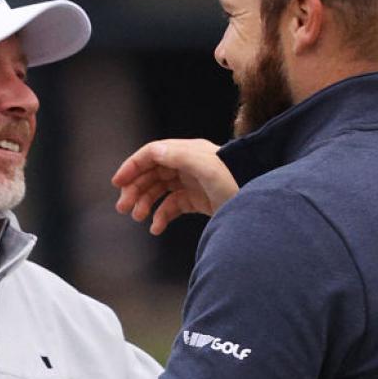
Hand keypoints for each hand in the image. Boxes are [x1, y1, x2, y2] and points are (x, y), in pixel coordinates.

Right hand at [112, 139, 238, 234]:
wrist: (260, 208)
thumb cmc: (238, 183)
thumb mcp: (210, 169)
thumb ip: (182, 157)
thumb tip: (155, 151)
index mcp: (189, 152)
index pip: (153, 153)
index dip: (133, 166)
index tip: (118, 183)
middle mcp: (189, 165)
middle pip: (153, 173)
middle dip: (136, 189)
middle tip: (123, 208)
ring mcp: (194, 183)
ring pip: (161, 190)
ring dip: (146, 202)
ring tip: (138, 218)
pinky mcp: (199, 200)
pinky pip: (173, 206)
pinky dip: (162, 216)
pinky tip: (156, 228)